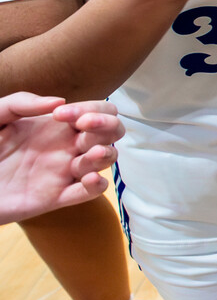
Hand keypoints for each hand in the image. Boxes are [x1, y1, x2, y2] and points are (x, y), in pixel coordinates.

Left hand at [0, 96, 122, 222]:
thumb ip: (22, 102)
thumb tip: (59, 102)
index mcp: (57, 125)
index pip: (97, 110)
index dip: (91, 108)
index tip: (61, 114)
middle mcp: (66, 146)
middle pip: (111, 132)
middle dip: (106, 125)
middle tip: (84, 125)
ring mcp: (63, 172)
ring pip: (105, 160)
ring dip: (105, 154)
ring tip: (89, 154)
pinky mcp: (56, 197)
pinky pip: (88, 193)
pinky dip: (96, 187)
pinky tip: (89, 180)